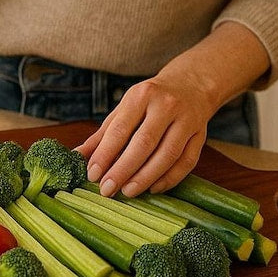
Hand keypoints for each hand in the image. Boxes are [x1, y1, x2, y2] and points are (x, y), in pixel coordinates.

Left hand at [75, 64, 214, 198]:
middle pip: (144, 143)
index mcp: (141, 95)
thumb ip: (102, 135)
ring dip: (146, 176)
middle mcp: (166, 105)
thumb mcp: (124, 109)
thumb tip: (76, 157)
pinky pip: (186, 161)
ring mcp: (187, 120)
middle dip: (123, 170)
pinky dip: (169, 178)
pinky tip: (153, 188)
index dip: (105, 154)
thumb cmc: (150, 101)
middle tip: (107, 190)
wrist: (191, 84)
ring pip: (168, 154)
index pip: (120, 129)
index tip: (93, 175)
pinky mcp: (201, 134)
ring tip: (128, 191)